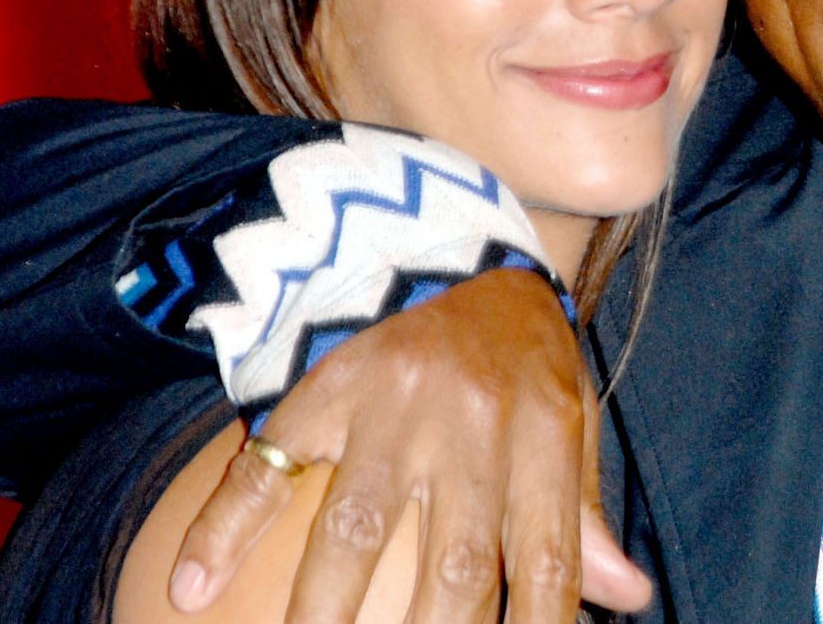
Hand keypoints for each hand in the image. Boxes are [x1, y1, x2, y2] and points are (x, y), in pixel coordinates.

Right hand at [164, 269, 652, 621]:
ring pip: (355, 526)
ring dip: (326, 608)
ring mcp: (393, 401)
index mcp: (540, 431)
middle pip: (452, 560)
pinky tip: (193, 584)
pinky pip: (268, 461)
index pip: (544, 557)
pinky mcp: (326, 379)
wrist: (456, 235)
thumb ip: (584, 511)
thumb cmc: (520, 350)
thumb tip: (629, 598)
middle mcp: (470, 420)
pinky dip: (226, 525)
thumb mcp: (567, 415)